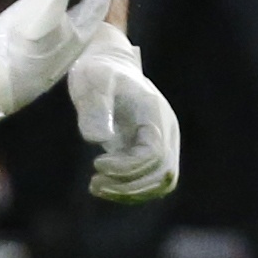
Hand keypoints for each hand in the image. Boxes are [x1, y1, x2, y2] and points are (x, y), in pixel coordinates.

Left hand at [68, 22, 179, 201]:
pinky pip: (149, 181)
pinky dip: (129, 190)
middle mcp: (164, 130)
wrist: (106, 65)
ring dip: (130, 192)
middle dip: (129, 185)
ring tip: (96, 187)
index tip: (97, 164)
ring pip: (160, 182)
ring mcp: (161, 142)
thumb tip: (98, 139)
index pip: (155, 154)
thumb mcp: (92, 80)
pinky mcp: (149, 151)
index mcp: (155, 113)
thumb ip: (95, 107)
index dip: (128, 167)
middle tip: (94, 183)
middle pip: (163, 173)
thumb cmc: (98, 71)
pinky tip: (103, 186)